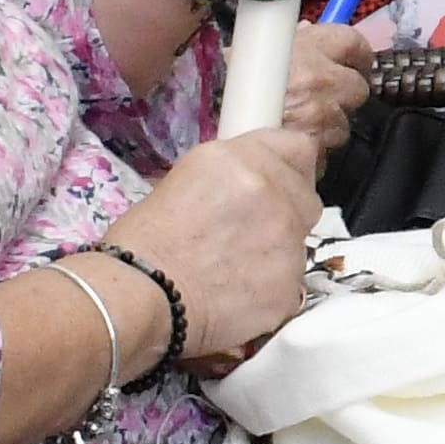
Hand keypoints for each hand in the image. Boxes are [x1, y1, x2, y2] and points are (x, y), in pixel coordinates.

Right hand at [106, 108, 339, 373]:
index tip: (280, 180)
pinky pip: (291, 281)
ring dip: (277, 251)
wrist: (137, 295)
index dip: (289, 167)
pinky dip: (270, 288)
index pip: (298, 147)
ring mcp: (288, 240)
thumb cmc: (143, 240)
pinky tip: (236, 295)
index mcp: (241, 159)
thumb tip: (253, 185)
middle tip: (251, 231)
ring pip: (300, 242)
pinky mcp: (290, 284)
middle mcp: (273, 192)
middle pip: (307, 197)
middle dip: (287, 211)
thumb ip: (234, 176)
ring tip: (234, 269)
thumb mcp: (186, 180)